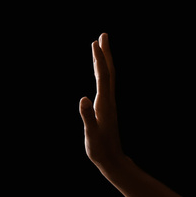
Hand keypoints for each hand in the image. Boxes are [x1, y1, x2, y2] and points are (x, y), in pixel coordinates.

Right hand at [80, 33, 124, 170]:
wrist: (113, 161)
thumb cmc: (100, 150)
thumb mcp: (91, 134)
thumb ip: (87, 117)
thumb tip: (82, 99)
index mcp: (104, 104)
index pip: (103, 76)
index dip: (99, 59)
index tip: (96, 42)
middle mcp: (108, 101)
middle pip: (108, 72)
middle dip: (105, 53)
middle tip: (103, 35)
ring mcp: (108, 104)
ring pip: (108, 78)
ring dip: (104, 61)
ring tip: (100, 47)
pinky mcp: (106, 109)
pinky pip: (105, 86)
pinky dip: (102, 74)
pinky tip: (99, 73)